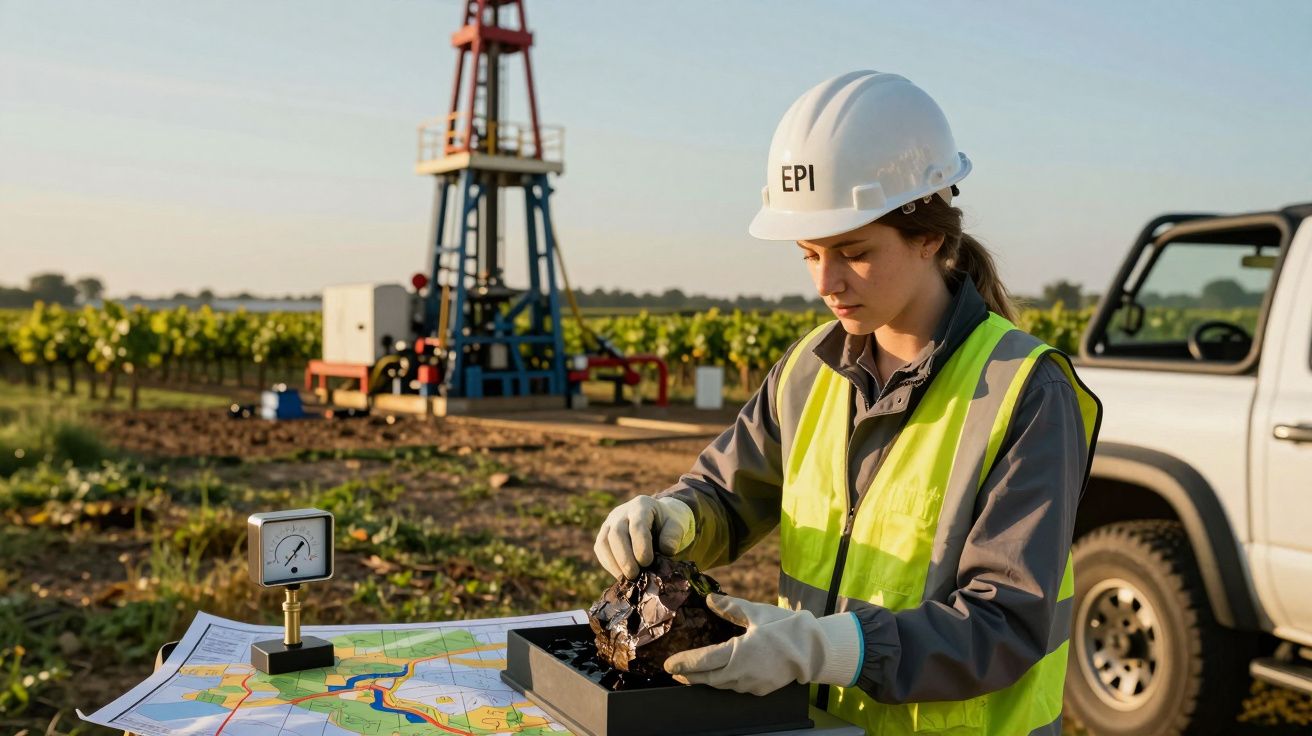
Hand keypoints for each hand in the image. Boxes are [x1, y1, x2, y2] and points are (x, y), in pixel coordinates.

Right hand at [593, 495, 694, 578]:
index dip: (640, 546)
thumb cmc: (667, 523)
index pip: (637, 525)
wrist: (657, 519)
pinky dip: (608, 564)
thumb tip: (666, 550)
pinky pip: (600, 549)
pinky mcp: (604, 535)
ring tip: (626, 578)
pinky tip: (620, 575)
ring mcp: (609, 523)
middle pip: (616, 534)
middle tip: (634, 575)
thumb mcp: (677, 524)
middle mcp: (621, 512)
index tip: (647, 562)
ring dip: (613, 563)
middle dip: (624, 557)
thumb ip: (674, 535)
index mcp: (641, 506)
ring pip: (603, 542)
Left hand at [664, 594, 861, 695]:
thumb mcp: (756, 613)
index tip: (669, 664)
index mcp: (737, 653)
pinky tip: (722, 675)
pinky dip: (724, 682)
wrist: (814, 650)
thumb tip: (709, 599)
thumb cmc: (786, 629)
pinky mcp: (761, 689)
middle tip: (675, 672)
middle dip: (689, 676)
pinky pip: (737, 687)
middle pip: (708, 678)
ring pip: (722, 685)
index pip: (702, 662)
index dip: (683, 663)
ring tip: (694, 674)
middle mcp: (741, 673)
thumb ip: (730, 607)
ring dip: (707, 680)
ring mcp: (751, 685)